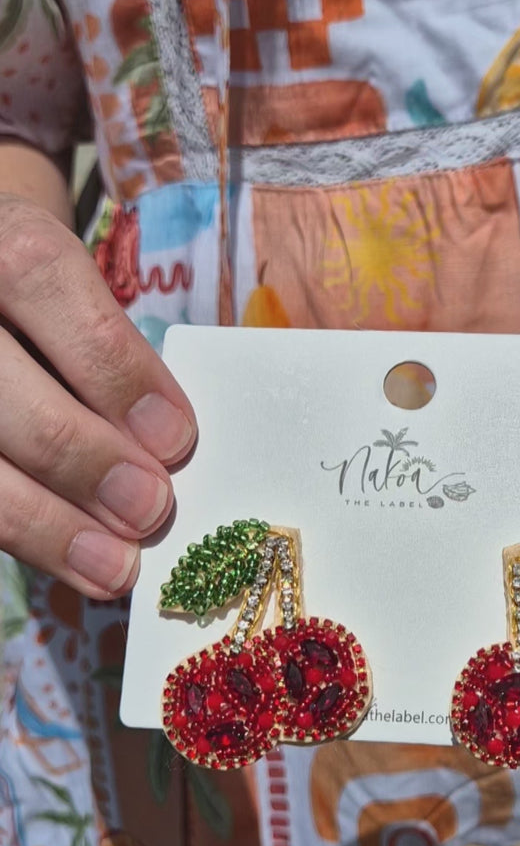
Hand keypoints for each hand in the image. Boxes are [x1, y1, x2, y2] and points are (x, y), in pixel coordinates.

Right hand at [0, 195, 195, 597]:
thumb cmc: (27, 297)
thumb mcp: (62, 287)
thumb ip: (102, 347)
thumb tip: (167, 448)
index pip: (40, 281)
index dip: (112, 365)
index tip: (176, 438)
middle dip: (81, 457)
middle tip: (150, 509)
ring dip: (45, 521)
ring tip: (114, 564)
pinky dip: (17, 534)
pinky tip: (66, 562)